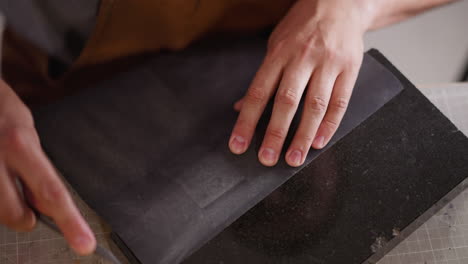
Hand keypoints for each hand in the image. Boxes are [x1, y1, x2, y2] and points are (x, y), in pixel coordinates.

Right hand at [0, 80, 95, 254]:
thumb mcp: (25, 131)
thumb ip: (35, 167)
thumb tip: (45, 204)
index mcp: (19, 144)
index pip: (51, 192)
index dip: (70, 221)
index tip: (84, 244)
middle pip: (16, 215)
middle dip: (25, 218)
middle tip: (27, 203)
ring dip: (4, 204)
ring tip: (4, 177)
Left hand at [229, 0, 373, 166]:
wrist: (340, 3)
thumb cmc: (303, 26)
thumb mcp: (275, 44)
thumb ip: (262, 77)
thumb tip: (243, 106)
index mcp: (279, 53)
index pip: (258, 93)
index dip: (247, 121)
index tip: (238, 144)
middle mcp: (302, 59)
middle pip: (286, 101)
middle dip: (275, 134)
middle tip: (266, 158)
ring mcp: (328, 64)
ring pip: (315, 106)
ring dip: (303, 136)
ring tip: (293, 159)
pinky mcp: (350, 69)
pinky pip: (340, 102)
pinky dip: (329, 125)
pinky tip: (318, 142)